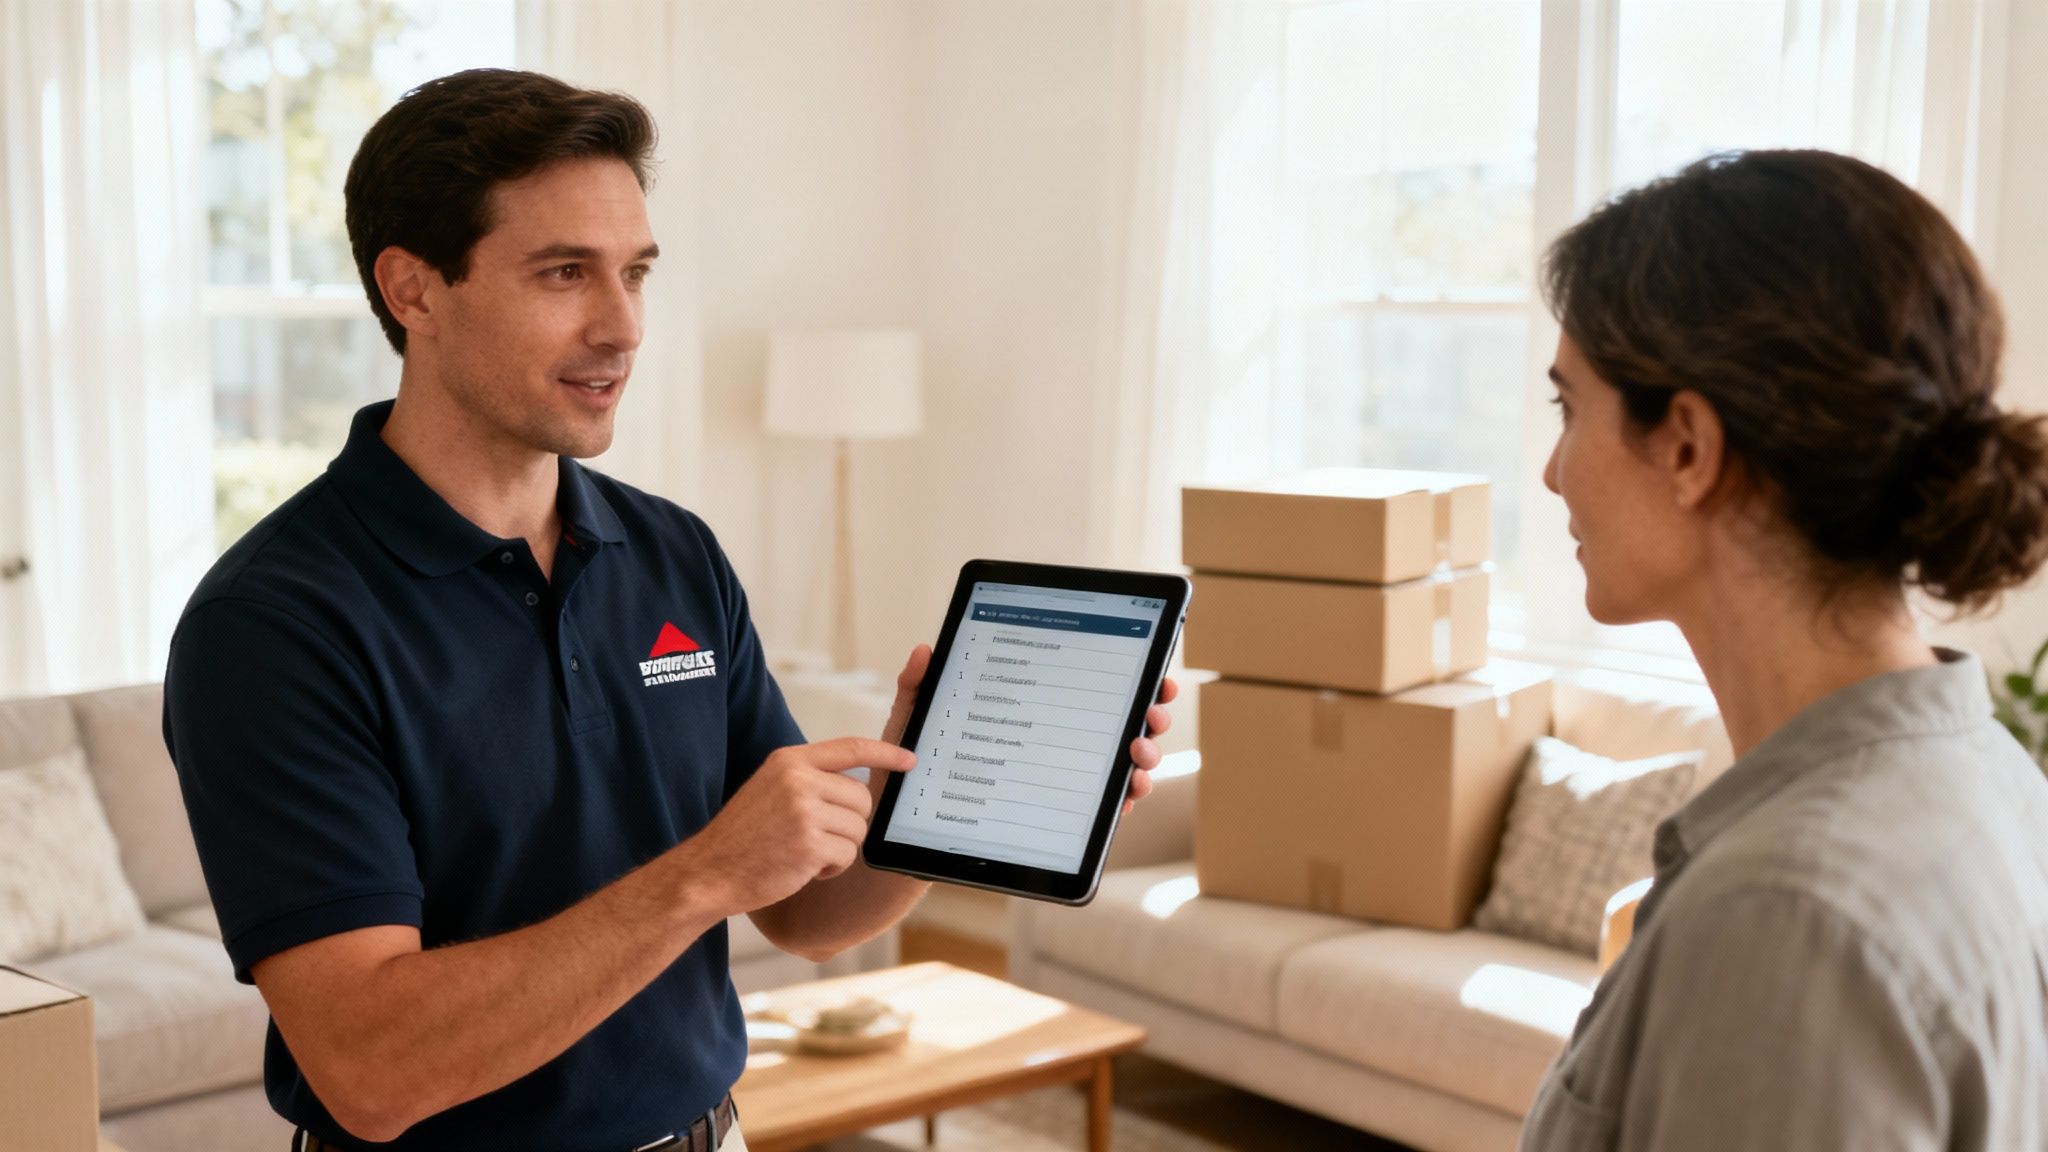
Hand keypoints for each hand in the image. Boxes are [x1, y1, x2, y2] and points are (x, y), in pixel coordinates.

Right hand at [682, 738, 915, 915]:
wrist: (709, 871)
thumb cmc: (744, 835)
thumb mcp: (771, 789)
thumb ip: (809, 779)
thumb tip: (859, 786)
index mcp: (789, 761)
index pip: (850, 747)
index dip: (885, 753)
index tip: (909, 759)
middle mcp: (798, 780)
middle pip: (862, 797)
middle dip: (849, 822)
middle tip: (816, 836)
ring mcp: (804, 811)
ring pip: (858, 828)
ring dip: (839, 848)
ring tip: (804, 852)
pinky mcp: (809, 844)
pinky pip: (847, 855)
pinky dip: (831, 868)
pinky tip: (802, 868)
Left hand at [881, 645, 1177, 816]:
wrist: (906, 833)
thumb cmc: (909, 775)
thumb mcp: (912, 725)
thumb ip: (918, 687)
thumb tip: (925, 650)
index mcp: (1028, 712)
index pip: (1086, 690)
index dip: (1130, 680)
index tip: (1153, 675)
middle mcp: (1053, 745)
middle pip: (1120, 725)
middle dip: (1150, 715)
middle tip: (1152, 712)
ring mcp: (1060, 782)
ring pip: (1121, 767)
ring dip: (1144, 759)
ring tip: (1138, 751)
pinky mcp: (1056, 818)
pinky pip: (1101, 811)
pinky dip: (1122, 801)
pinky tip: (1127, 793)